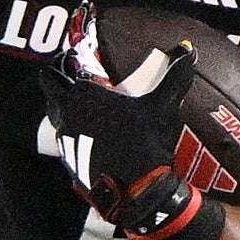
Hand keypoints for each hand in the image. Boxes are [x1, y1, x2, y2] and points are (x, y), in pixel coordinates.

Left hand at [37, 4, 220, 239]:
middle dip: (60, 77)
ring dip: (66, 102)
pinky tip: (94, 128)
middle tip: (79, 74)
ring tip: (89, 101)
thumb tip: (189, 49)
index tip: (78, 57)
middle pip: (50, 87)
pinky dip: (73, 125)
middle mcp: (66, 114)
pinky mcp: (68, 157)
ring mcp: (65, 138)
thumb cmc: (145, 144)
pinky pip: (64, 133)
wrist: (136, 190)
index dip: (64, 59)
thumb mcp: (162, 106)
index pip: (56, 68)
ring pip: (56, 111)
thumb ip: (175, 75)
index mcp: (81, 95)